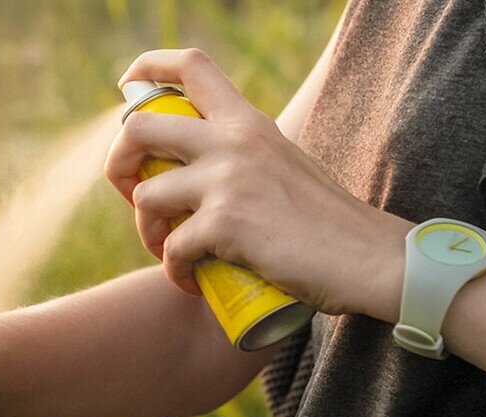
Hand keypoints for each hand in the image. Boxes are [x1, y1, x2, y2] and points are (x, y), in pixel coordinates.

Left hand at [105, 49, 411, 319]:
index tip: (127, 89)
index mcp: (249, 121)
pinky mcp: (226, 224)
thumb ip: (248, 157)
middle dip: (118, 163)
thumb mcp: (285, 164)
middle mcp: (234, 141)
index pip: (190, 66)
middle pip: (139, 127)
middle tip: (132, 194)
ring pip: (145, 195)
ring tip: (168, 251)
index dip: (146, 68)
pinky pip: (172, 248)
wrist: (368, 258)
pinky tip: (191, 281)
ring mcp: (228, 180)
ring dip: (146, 231)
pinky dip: (174, 271)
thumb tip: (205, 172)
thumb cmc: (329, 223)